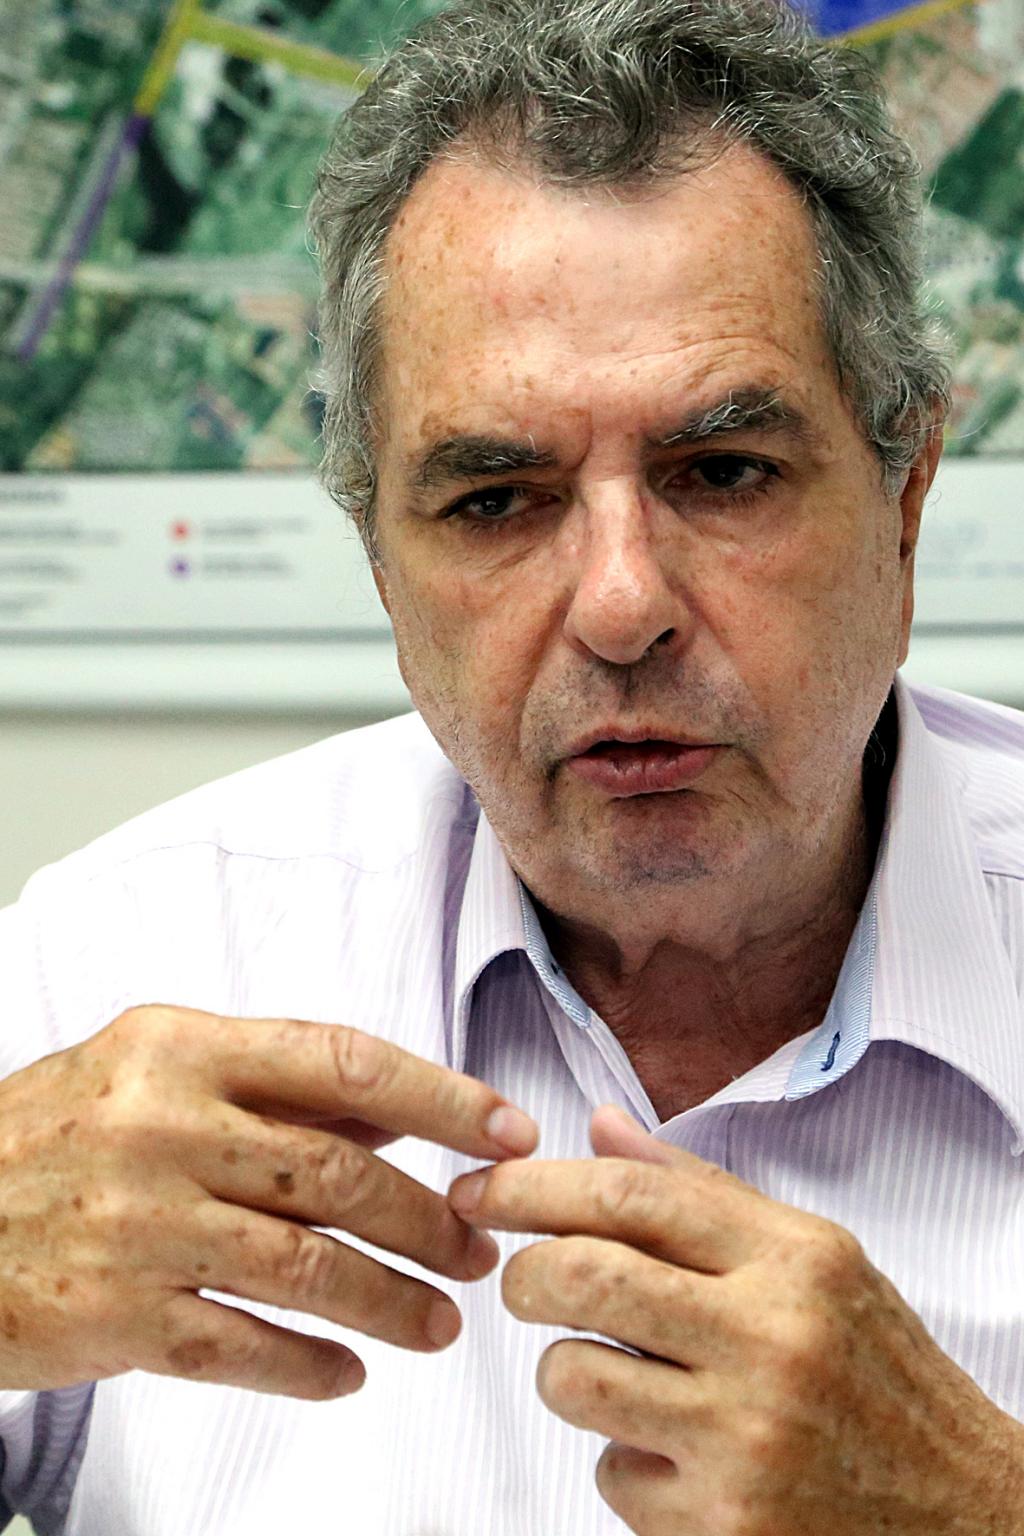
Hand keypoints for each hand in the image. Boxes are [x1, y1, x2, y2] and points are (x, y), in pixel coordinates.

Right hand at [0, 1004, 536, 1398]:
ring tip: (441, 1324)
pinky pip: (242, 1348)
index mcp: (180, 1048)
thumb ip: (275, 1085)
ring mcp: (137, 1225)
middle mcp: (162, 1126)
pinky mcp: (115, 1317)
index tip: (509, 1132)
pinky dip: (310, 1366)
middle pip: (338, 1174)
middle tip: (481, 1248)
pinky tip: (349, 1373)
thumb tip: (400, 1109)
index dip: (441, 1098)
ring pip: (304, 1268)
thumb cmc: (60, 1135)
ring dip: (391, 1301)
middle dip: (430, 1218)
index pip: (342, 1061)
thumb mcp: (155, 1071)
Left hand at [449, 1103, 1023, 1535]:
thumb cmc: (878, 1370)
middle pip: (584, 1276)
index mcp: (795, 1259)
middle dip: (522, 1271)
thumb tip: (598, 1126)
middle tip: (520, 1279)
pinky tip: (676, 1452)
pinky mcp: (724, 1527)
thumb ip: (701, 1190)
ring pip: (575, 1378)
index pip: (631, 1196)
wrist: (962, 1510)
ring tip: (609, 1369)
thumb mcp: (815, 1257)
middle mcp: (774, 1341)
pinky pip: (611, 1475)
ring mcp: (747, 1440)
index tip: (484, 1186)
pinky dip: (623, 1459)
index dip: (536, 1185)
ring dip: (565, 1370)